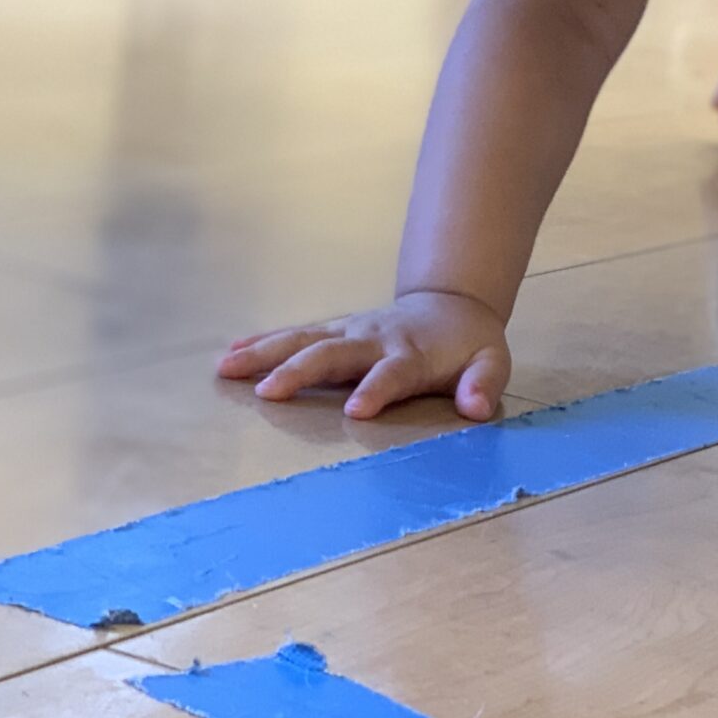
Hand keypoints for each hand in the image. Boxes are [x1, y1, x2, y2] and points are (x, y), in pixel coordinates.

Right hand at [216, 289, 510, 420]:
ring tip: (226, 368)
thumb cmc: (469, 346)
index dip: (376, 390)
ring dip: (265, 353)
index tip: (356, 412)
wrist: (451, 306)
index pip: (393, 373)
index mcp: (412, 354)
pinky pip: (295, 335)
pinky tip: (231, 352)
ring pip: (303, 340)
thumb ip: (484, 384)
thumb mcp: (492, 362)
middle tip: (267, 394)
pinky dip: (263, 342)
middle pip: (334, 354)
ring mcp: (350, 332)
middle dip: (300, 372)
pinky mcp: (335, 330)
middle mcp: (374, 339)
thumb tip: (475, 407)